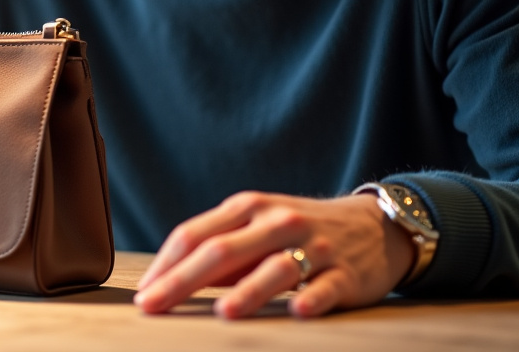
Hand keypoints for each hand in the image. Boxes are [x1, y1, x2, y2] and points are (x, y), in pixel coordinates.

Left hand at [133, 191, 414, 318]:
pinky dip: (311, 298)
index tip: (143, 294)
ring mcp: (314, 246)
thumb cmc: (300, 231)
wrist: (374, 226)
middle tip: (155, 306)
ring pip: (275, 268)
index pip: (195, 234)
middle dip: (183, 280)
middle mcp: (277, 222)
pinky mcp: (346, 274)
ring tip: (224, 311)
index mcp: (248, 208)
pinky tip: (296, 310)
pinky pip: (325, 287)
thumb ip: (220, 250)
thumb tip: (169, 281)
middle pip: (223, 250)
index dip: (165, 265)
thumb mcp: (257, 228)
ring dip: (249, 291)